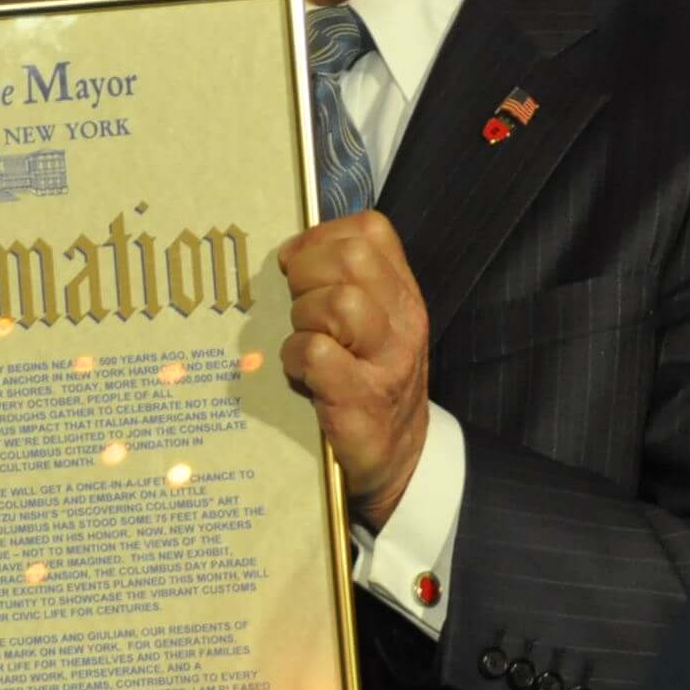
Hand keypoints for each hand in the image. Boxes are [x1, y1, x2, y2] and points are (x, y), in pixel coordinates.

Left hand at [277, 210, 430, 528]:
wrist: (397, 459)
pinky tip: (297, 374)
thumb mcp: (369, 326)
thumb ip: (341, 285)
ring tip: (302, 340)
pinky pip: (315, 354)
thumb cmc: (368, 383)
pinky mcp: (361, 399)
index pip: (370, 230)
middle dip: (308, 273)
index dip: (321, 238)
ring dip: (303, 317)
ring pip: (337, 303)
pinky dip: (294, 359)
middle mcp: (402, 320)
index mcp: (401, 293)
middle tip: (297, 304)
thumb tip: (287, 254)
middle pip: (351, 257)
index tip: (298, 266)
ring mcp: (386, 360)